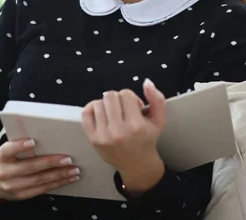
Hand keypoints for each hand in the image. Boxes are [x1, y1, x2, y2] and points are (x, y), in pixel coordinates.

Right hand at [0, 138, 79, 200]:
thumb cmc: (4, 161)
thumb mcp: (6, 151)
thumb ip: (19, 146)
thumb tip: (45, 137)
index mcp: (1, 156)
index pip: (8, 149)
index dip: (20, 146)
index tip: (32, 141)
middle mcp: (5, 172)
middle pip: (30, 167)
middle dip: (51, 163)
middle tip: (68, 159)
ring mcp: (12, 186)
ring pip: (39, 181)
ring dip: (59, 175)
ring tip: (74, 170)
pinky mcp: (21, 195)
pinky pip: (41, 190)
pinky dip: (57, 184)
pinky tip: (68, 179)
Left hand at [81, 78, 166, 192]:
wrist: (136, 164)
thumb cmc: (146, 139)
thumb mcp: (159, 120)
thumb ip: (157, 99)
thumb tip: (147, 82)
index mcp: (136, 126)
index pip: (126, 94)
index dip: (131, 98)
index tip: (135, 108)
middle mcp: (118, 131)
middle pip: (110, 96)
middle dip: (118, 99)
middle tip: (123, 110)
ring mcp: (103, 136)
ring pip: (98, 103)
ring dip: (107, 105)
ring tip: (114, 114)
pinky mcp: (93, 139)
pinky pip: (86, 112)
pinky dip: (93, 109)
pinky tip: (102, 114)